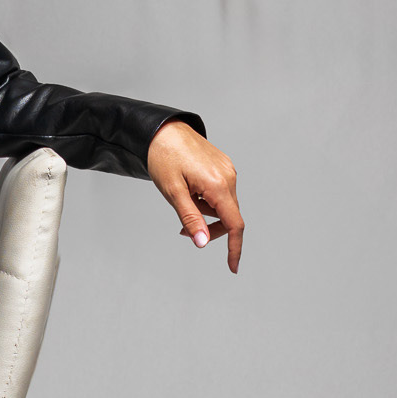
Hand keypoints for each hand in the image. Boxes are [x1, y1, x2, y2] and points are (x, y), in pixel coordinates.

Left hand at [147, 120, 242, 272]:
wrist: (161, 130)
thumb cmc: (163, 158)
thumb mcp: (173, 193)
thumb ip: (191, 218)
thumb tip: (203, 243)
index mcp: (219, 185)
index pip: (235, 224)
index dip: (234, 248)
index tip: (232, 267)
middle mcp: (229, 177)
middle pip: (229, 216)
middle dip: (210, 228)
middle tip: (183, 230)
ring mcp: (227, 169)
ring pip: (223, 204)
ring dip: (206, 212)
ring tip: (182, 201)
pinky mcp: (222, 165)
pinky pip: (220, 191)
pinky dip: (207, 199)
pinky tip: (189, 189)